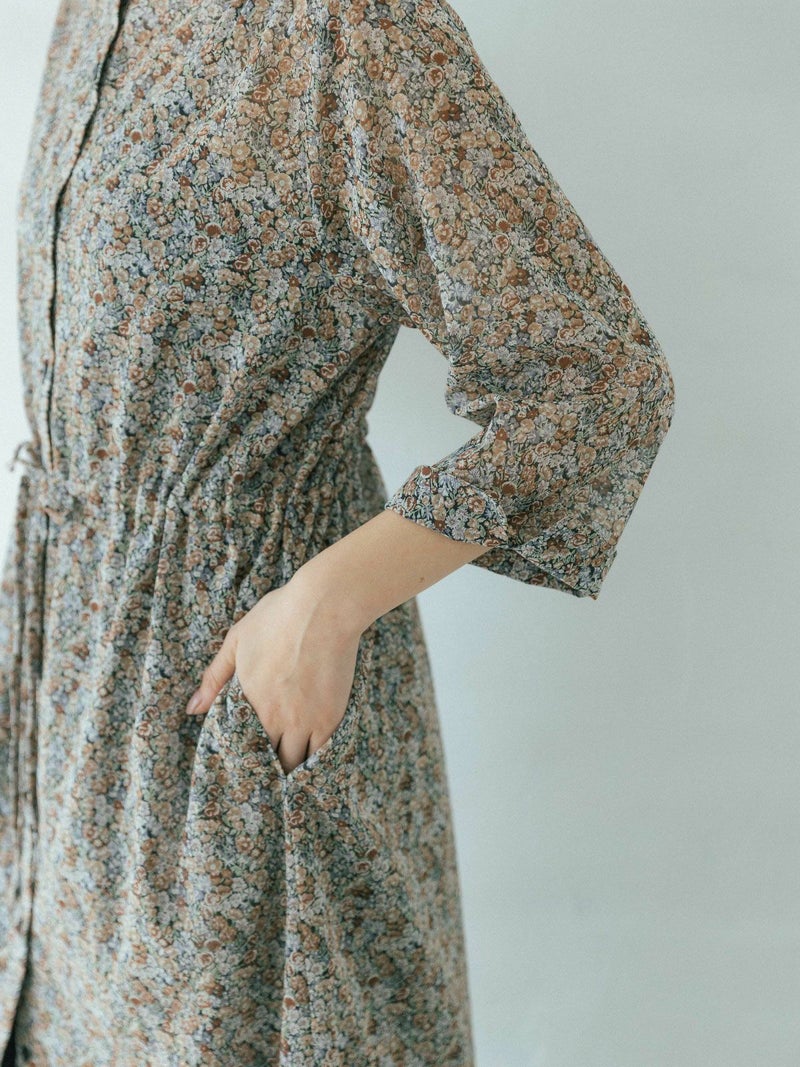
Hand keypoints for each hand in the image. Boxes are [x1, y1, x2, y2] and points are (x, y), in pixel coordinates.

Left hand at [184, 575, 365, 773]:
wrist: (324, 608)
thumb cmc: (278, 617)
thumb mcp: (237, 640)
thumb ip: (214, 678)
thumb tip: (192, 709)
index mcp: (249, 701)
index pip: (240, 746)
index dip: (243, 759)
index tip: (243, 765)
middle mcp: (275, 718)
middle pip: (269, 761)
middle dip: (267, 769)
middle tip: (266, 774)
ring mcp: (306, 720)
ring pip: (295, 763)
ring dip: (290, 767)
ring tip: (289, 774)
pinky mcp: (331, 716)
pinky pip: (322, 753)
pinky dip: (316, 761)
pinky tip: (313, 763)